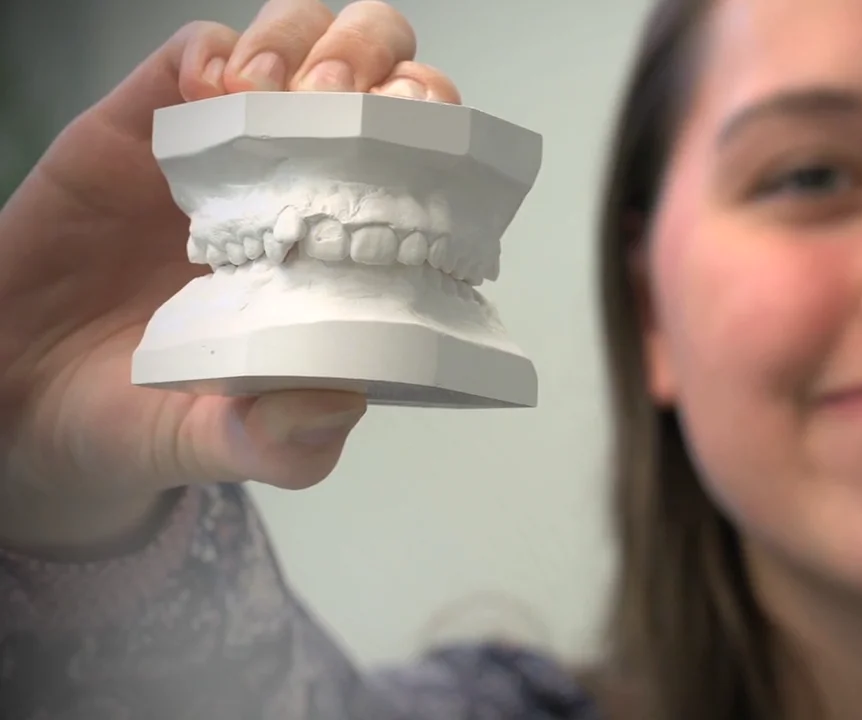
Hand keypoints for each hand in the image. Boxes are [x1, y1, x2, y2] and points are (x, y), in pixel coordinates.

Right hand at [0, 0, 461, 550]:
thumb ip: (279, 444)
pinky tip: (207, 93)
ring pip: (299, 45)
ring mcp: (225, 153)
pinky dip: (213, 52)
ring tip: (267, 97)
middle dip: (378, 67)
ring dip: (300, 48)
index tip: (417, 143)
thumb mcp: (214, 445)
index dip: (436, 134)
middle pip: (378, 79)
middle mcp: (298, 189)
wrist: (16, 397)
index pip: (423, 164)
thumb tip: (339, 406)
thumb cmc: (137, 416)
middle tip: (338, 107)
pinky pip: (196, 52)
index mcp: (339, 256)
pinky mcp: (145, 126)